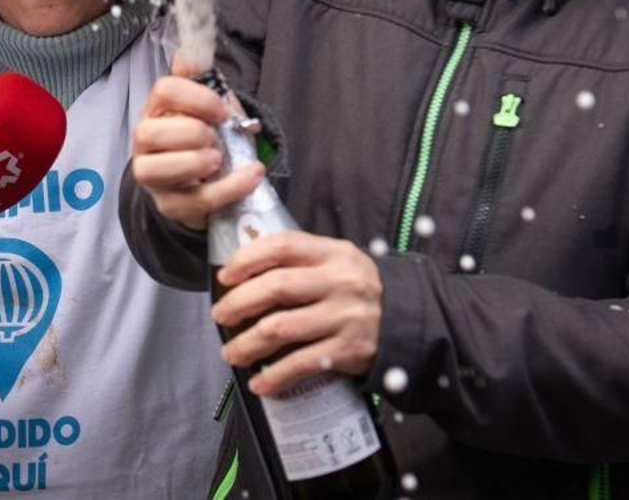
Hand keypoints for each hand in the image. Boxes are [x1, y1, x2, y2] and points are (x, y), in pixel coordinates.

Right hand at [130, 50, 264, 229]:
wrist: (209, 180)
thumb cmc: (207, 137)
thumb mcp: (209, 105)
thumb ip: (201, 78)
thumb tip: (190, 52)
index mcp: (156, 109)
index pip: (164, 91)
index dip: (197, 98)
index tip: (222, 111)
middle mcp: (145, 142)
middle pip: (149, 133)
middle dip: (190, 133)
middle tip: (215, 138)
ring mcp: (152, 176)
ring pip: (157, 169)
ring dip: (195, 162)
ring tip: (220, 160)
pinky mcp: (170, 205)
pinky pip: (194, 200)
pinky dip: (228, 188)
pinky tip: (251, 177)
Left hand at [212, 231, 382, 394]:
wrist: (407, 321)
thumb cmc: (358, 290)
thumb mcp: (337, 262)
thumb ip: (299, 260)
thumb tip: (243, 268)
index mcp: (333, 253)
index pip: (282, 245)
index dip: (247, 259)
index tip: (225, 275)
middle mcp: (340, 281)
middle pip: (277, 286)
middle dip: (239, 303)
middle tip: (220, 315)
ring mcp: (345, 316)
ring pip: (281, 328)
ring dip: (248, 343)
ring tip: (232, 352)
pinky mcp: (349, 350)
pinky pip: (301, 363)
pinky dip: (275, 376)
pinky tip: (260, 383)